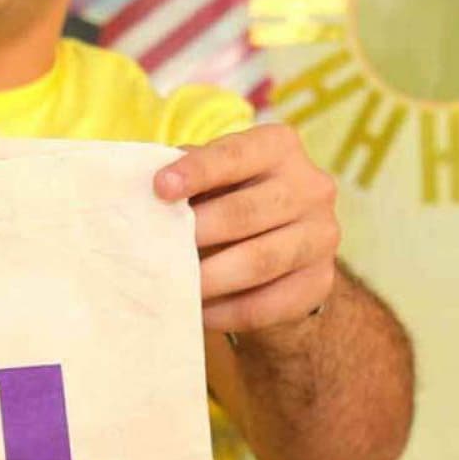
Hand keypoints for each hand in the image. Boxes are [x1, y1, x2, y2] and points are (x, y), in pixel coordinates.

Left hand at [154, 123, 339, 336]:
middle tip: (156, 250)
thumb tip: (136, 188)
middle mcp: (311, 186)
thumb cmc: (226, 202)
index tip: (159, 188)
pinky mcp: (320, 282)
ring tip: (172, 285)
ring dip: (209, 278)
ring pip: (259, 261)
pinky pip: (268, 303)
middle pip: (246, 212)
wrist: (276, 255)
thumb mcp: (208, 180)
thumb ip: (183, 176)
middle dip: (198, 232)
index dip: (197, 171)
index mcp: (278, 147)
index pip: (235, 155)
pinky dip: (226, 311)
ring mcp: (322, 235)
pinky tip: (198, 311)